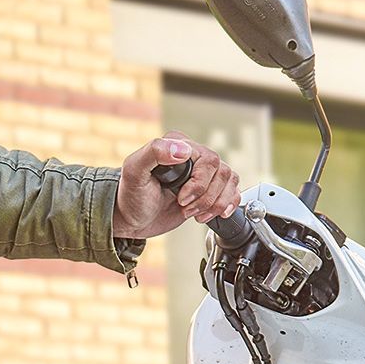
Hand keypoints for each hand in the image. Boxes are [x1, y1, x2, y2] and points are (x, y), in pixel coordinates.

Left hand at [114, 134, 242, 239]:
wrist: (133, 220)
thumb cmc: (131, 196)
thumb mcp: (134, 171)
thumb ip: (154, 152)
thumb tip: (183, 149)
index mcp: (178, 144)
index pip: (208, 159)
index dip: (199, 184)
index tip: (181, 198)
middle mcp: (193, 155)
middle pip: (222, 172)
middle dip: (204, 197)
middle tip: (184, 207)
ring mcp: (202, 173)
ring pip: (230, 181)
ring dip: (213, 204)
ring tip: (192, 212)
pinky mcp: (209, 189)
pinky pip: (233, 191)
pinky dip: (226, 205)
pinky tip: (212, 213)